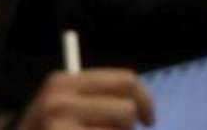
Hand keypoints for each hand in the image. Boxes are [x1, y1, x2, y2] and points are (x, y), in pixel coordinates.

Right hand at [18, 69, 153, 129]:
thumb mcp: (63, 109)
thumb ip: (96, 100)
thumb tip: (141, 107)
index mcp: (62, 82)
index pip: (125, 80)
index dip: (145, 100)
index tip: (148, 118)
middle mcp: (57, 101)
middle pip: (126, 111)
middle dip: (127, 129)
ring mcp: (57, 126)